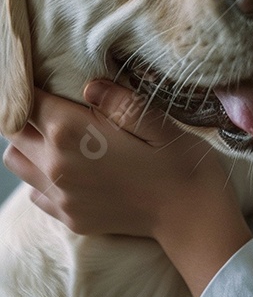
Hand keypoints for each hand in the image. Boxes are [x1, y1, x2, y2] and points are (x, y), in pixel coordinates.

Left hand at [3, 82, 251, 296]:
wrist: (192, 218)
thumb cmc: (179, 162)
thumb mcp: (156, 119)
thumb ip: (117, 99)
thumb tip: (88, 86)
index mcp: (72, 133)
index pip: (26, 101)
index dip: (33, 85)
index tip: (49, 78)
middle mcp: (57, 166)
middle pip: (12, 131)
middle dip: (28, 114)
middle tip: (57, 105)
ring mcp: (61, 197)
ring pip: (16, 162)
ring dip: (29, 145)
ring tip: (59, 136)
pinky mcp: (69, 218)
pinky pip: (34, 192)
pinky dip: (41, 176)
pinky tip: (72, 167)